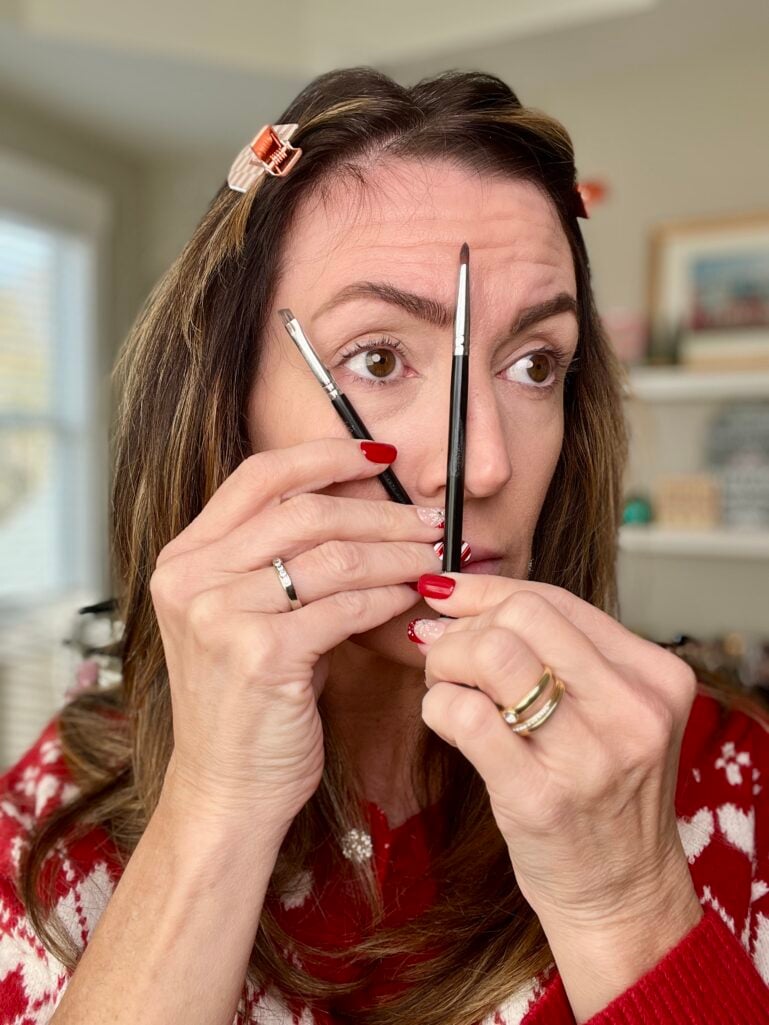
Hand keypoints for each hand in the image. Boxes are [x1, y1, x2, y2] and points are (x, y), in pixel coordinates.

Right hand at [149, 438, 444, 832]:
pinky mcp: (260, 653)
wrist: (228, 788)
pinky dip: (388, 595)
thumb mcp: (248, 618)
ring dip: (395, 551)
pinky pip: (345, 605)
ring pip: (332, 555)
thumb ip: (284, 563)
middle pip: (305, 512)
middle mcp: (192, 578)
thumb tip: (366, 512)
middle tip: (427, 518)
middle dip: (379, 511)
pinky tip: (412, 594)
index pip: (260, 478)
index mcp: (185, 558)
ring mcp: (220, 614)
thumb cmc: (250, 704)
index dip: (324, 456)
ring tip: (432, 552)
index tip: (377, 454)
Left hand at [411, 573, 702, 935]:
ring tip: (447, 688)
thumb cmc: (603, 794)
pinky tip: (446, 723)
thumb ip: (550, 651)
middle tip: (448, 659)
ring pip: (493, 653)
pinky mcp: (540, 798)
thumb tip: (451, 597)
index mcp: (655, 677)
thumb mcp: (608, 711)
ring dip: (447, 661)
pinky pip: (466, 715)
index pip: (555, 599)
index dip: (487, 591)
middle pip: (523, 614)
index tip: (447, 596)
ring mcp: (590, 755)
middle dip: (466, 627)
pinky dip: (438, 706)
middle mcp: (632, 709)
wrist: (623, 894)